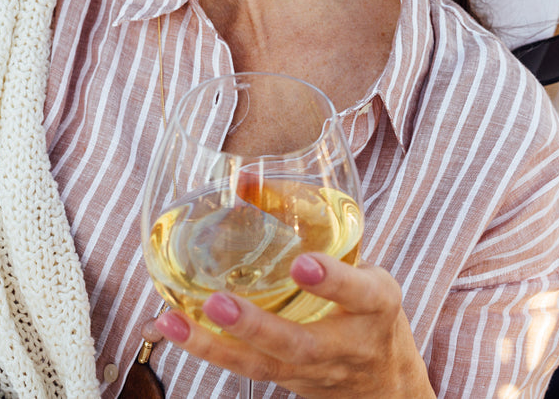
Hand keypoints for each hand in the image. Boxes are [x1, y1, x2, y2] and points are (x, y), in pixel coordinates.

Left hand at [144, 253, 433, 398]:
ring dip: (215, 347)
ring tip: (175, 322)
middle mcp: (346, 345)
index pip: (359, 294)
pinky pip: (246, 371)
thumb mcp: (361, 263)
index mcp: (374, 305)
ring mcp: (313, 371)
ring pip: (263, 366)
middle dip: (257, 327)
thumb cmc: (367, 307)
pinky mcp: (286, 382)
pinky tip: (174, 330)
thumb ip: (314, 225)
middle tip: (219, 303)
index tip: (303, 262)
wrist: (384, 380)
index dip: (333, 280)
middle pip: (300, 344)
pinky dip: (207, 351)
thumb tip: (245, 180)